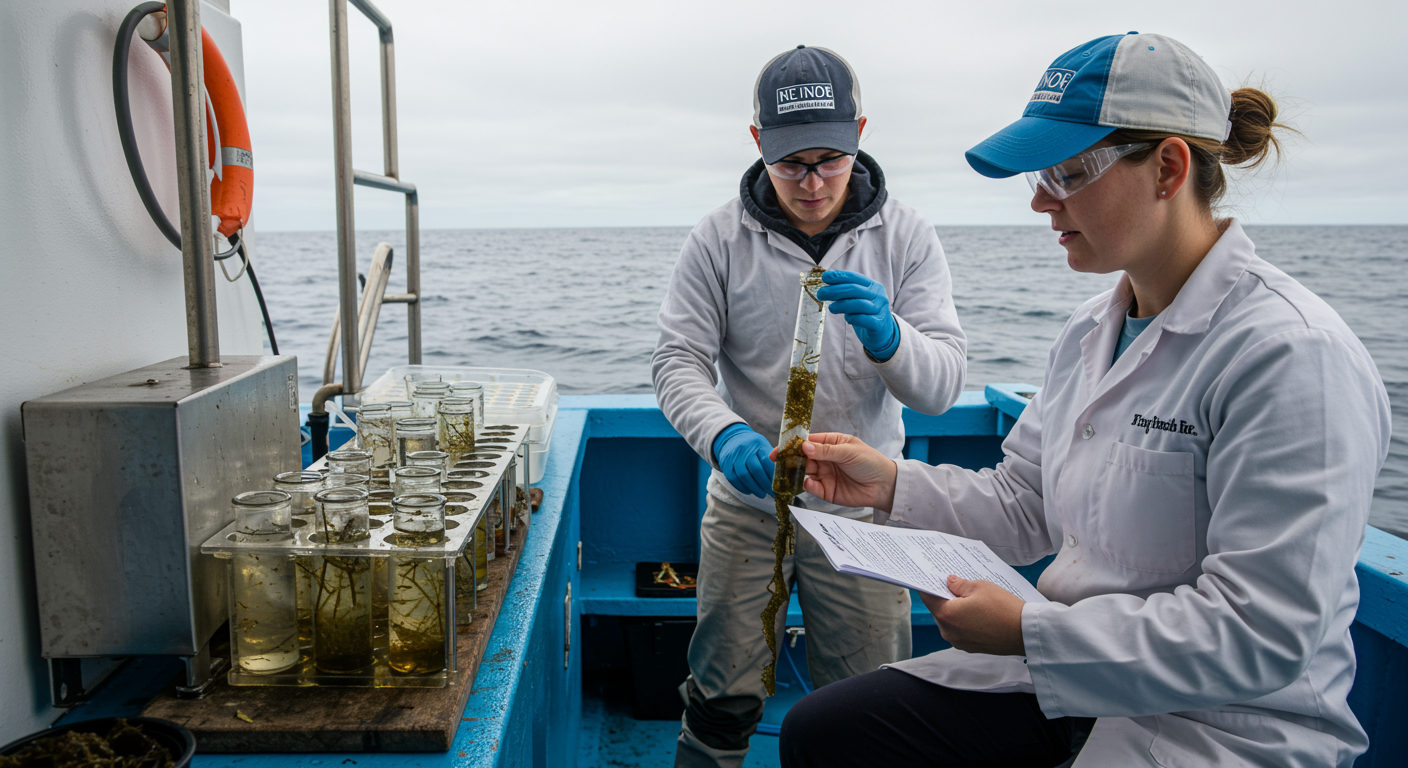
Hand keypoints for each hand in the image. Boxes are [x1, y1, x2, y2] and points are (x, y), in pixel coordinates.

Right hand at [713, 424, 774, 498]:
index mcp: (758, 443)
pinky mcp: (726, 464)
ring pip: (744, 476)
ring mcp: (734, 456)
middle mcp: (745, 449)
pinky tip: (750, 491)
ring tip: (762, 494)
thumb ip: (772, 459)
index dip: (773, 475)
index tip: (778, 485)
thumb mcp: (763, 446)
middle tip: (771, 493)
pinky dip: (742, 488)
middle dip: (765, 484)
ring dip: (754, 488)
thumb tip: (783, 477)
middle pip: (756, 470)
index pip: (767, 461)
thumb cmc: (753, 446)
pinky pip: (733, 479)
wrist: (731, 438)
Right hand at [768, 432, 896, 510]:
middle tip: (778, 461)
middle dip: (791, 459)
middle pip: (803, 458)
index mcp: (831, 444)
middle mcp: (825, 459)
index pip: (808, 442)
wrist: (884, 486)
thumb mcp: (848, 452)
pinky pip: (812, 487)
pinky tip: (807, 482)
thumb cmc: (870, 462)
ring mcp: (825, 475)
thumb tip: (804, 447)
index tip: (781, 447)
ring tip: (788, 472)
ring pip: (804, 472)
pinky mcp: (827, 491)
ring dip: (796, 472)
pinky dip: (807, 485)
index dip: (794, 444)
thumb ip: (826, 451)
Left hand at [816, 270, 899, 360]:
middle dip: (835, 290)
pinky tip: (847, 319)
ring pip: (859, 304)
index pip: (855, 277)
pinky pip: (863, 319)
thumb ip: (846, 293)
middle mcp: (878, 295)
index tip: (824, 277)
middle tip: (820, 293)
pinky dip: (853, 318)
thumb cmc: (866, 314)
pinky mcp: (878, 324)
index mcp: (873, 286)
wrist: (882, 333)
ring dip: (841, 305)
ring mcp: (880, 309)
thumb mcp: (857, 300)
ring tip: (831, 308)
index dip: (839, 276)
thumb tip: (826, 285)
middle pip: (855, 289)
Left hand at [919, 576, 1026, 655]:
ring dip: (956, 610)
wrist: (1025, 632)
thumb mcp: (979, 587)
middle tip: (956, 585)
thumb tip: (949, 582)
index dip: (929, 585)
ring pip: (950, 621)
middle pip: (938, 610)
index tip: (932, 578)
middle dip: (945, 598)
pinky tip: (978, 613)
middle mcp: (948, 632)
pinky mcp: (970, 647)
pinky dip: (964, 621)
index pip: (928, 597)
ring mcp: (959, 642)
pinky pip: (960, 630)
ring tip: (971, 599)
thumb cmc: (1003, 608)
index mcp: (946, 615)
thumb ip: (959, 584)